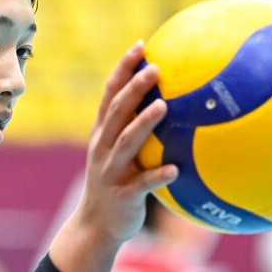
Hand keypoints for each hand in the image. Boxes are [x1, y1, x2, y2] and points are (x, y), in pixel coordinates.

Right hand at [49, 40, 177, 271]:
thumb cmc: (117, 184)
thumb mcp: (121, 154)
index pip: (111, 94)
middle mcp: (103, 147)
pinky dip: (158, 176)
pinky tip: (176, 169)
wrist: (96, 225)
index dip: (124, 69)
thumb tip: (174, 103)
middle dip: (133, 88)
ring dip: (144, 123)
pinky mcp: (122, 194)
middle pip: (116, 111)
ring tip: (163, 106)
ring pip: (126, 142)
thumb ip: (138, 130)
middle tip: (155, 68)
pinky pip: (142, 184)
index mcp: (102, 133)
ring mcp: (110, 170)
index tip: (141, 46)